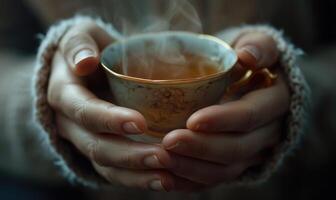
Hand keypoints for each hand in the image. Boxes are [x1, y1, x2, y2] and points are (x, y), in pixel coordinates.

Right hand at [48, 22, 184, 190]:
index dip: (108, 119)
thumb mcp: (80, 36)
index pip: (83, 111)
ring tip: (168, 176)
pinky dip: (138, 179)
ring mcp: (84, 141)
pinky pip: (115, 173)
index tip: (140, 123)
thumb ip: (78, 44)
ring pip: (106, 166)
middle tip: (164, 156)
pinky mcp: (100, 152)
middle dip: (129, 154)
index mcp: (64, 94)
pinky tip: (164, 180)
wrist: (86, 68)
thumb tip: (84, 62)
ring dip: (136, 173)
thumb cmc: (90, 49)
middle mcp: (70, 123)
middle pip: (96, 146)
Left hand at [161, 31, 289, 186]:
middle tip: (168, 142)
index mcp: (276, 101)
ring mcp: (252, 151)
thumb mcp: (257, 42)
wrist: (250, 80)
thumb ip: (258, 46)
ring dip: (193, 168)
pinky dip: (191, 181)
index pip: (251, 115)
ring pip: (226, 170)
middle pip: (237, 149)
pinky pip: (215, 179)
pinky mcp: (236, 162)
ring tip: (162, 160)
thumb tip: (247, 57)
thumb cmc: (247, 58)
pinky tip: (166, 177)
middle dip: (202, 148)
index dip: (224, 120)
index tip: (192, 120)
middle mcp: (268, 132)